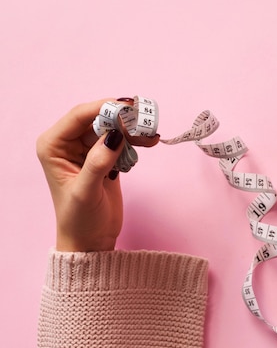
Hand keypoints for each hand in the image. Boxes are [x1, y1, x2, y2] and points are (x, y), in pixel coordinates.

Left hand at [36, 99, 159, 251]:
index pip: (78, 116)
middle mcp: (68, 143)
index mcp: (53, 146)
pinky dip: (136, 140)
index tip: (128, 106)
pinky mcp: (104, 157)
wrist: (91, 241)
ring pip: (112, 128)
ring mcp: (87, 149)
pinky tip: (150, 141)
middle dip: (122, 118)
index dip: (103, 107)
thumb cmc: (79, 220)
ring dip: (133, 129)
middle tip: (145, 120)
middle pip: (98, 118)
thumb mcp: (86, 191)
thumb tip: (114, 135)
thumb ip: (98, 162)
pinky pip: (121, 140)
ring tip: (151, 135)